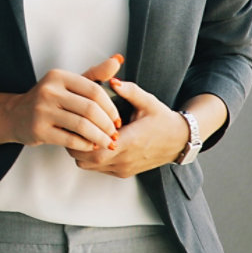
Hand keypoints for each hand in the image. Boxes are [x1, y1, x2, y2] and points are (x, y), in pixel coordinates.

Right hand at [2, 55, 123, 151]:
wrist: (15, 115)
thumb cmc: (48, 99)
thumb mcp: (68, 83)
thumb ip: (94, 74)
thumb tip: (117, 60)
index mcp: (58, 76)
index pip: (94, 90)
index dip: (111, 107)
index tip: (117, 119)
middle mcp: (48, 91)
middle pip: (90, 109)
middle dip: (108, 124)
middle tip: (114, 133)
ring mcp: (42, 111)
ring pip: (82, 126)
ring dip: (100, 137)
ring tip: (107, 142)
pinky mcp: (38, 130)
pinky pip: (70, 140)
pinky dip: (85, 145)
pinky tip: (90, 146)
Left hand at [67, 78, 188, 177]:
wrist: (180, 140)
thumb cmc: (162, 119)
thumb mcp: (148, 101)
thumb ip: (129, 90)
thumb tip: (111, 80)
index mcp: (131, 141)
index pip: (96, 147)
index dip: (82, 136)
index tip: (75, 120)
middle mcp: (126, 159)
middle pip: (88, 159)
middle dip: (75, 144)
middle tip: (71, 125)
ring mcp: (124, 168)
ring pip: (89, 165)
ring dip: (80, 151)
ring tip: (79, 132)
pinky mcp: (123, 172)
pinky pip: (98, 168)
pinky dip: (89, 157)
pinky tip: (90, 140)